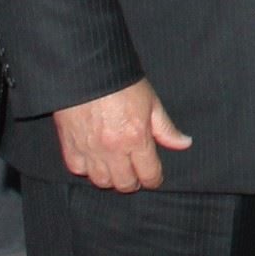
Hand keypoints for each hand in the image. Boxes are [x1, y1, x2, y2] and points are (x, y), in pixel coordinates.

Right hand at [54, 78, 191, 191]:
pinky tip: (95, 159)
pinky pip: (78, 170)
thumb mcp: (151, 103)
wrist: (87, 71)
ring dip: (111, 178)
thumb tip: (184, 144)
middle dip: (134, 182)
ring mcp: (89, 150)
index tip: (154, 178)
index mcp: (136, 138)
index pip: (149, 174)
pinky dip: (87, 169)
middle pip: (125, 184)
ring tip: (117, 168)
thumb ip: (166, 128)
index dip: (154, 179)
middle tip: (136, 173)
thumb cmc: (122, 84)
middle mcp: (112, 149)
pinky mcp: (69, 147)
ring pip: (101, 181)